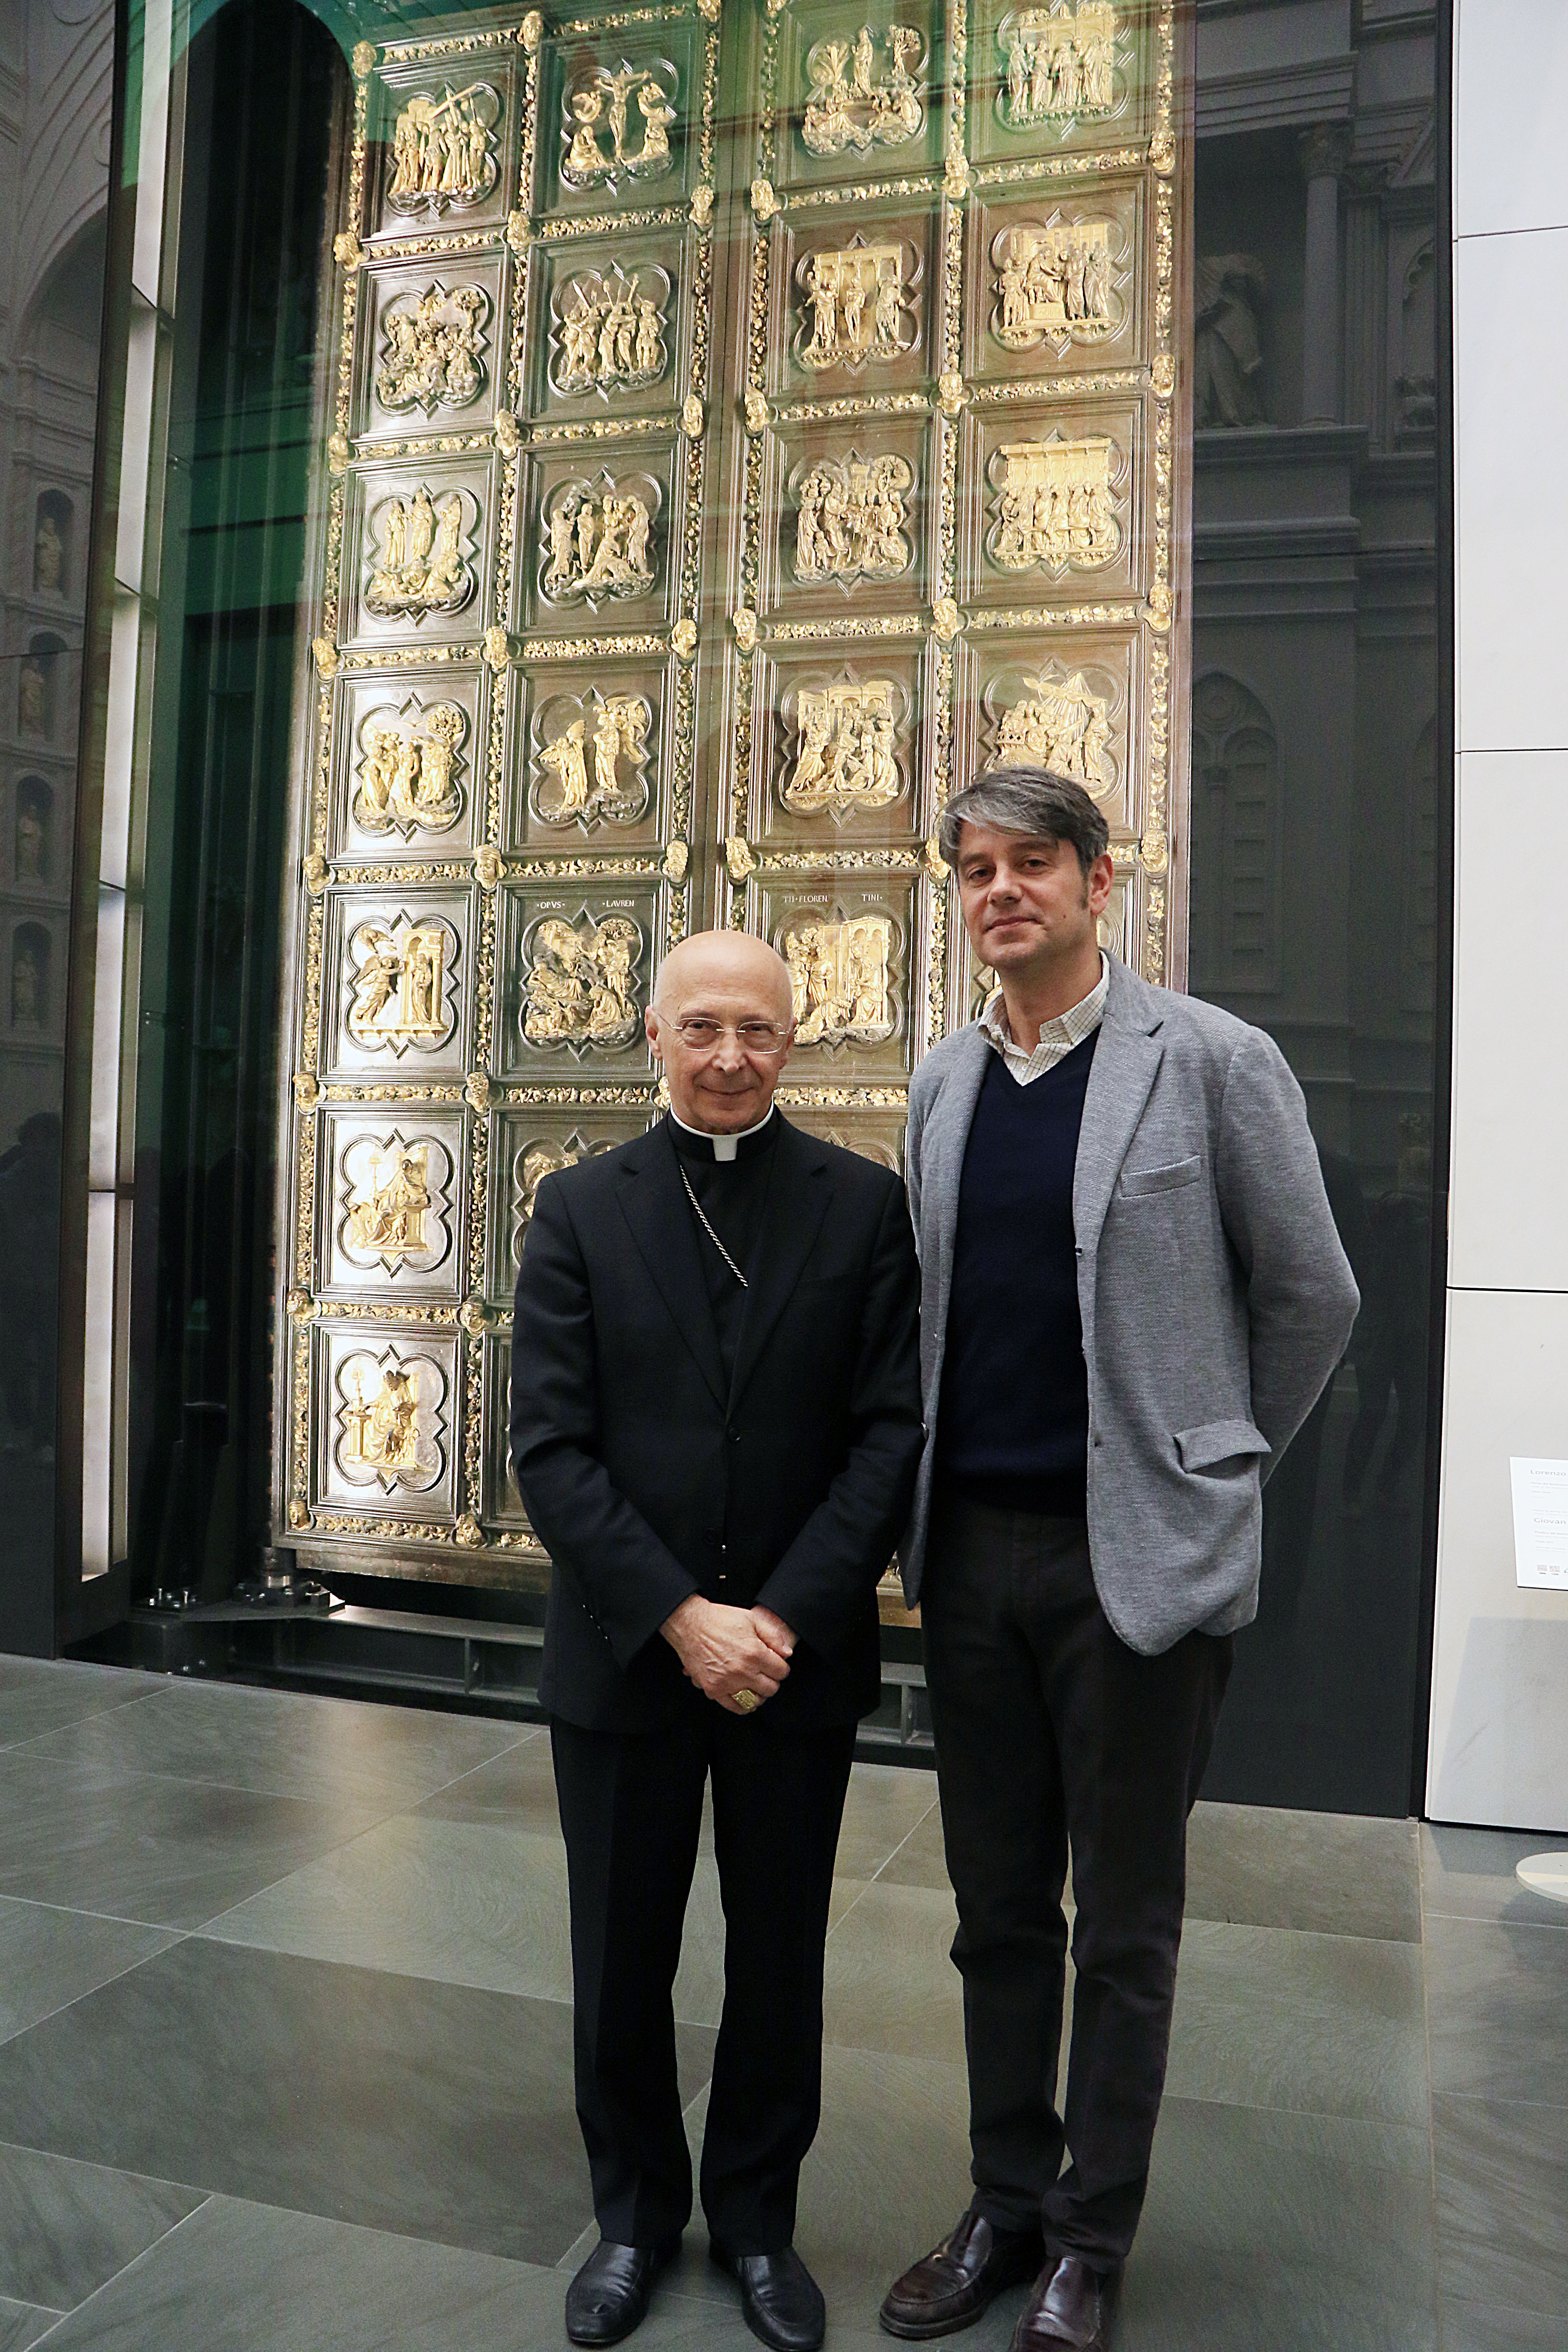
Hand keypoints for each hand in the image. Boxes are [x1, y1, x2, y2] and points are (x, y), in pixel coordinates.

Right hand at [660, 1595, 791, 1714]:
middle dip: (772, 1681)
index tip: (776, 1664)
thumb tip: (787, 1653)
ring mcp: (727, 1682)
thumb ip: (773, 1636)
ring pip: (755, 1700)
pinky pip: (734, 1706)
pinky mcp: (713, 1689)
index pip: (781, 1672)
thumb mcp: (751, 1619)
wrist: (690, 1625)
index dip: (781, 1667)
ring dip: (759, 1695)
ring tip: (756, 1686)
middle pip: (771, 1688)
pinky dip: (743, 1705)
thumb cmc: (720, 1619)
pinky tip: (745, 1697)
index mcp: (754, 1653)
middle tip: (766, 1674)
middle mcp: (742, 1671)